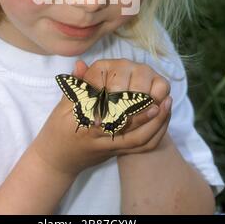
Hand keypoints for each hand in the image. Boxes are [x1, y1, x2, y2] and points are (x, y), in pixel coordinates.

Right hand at [34, 58, 171, 177]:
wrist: (58, 159)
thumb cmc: (58, 129)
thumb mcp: (62, 106)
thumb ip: (76, 86)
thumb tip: (80, 64)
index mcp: (85, 125)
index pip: (109, 116)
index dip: (126, 105)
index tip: (138, 92)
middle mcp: (101, 139)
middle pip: (129, 130)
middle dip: (146, 113)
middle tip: (159, 98)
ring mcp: (112, 147)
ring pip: (139, 140)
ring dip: (156, 123)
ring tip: (166, 104)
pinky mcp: (119, 151)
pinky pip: (142, 147)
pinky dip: (156, 133)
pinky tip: (163, 115)